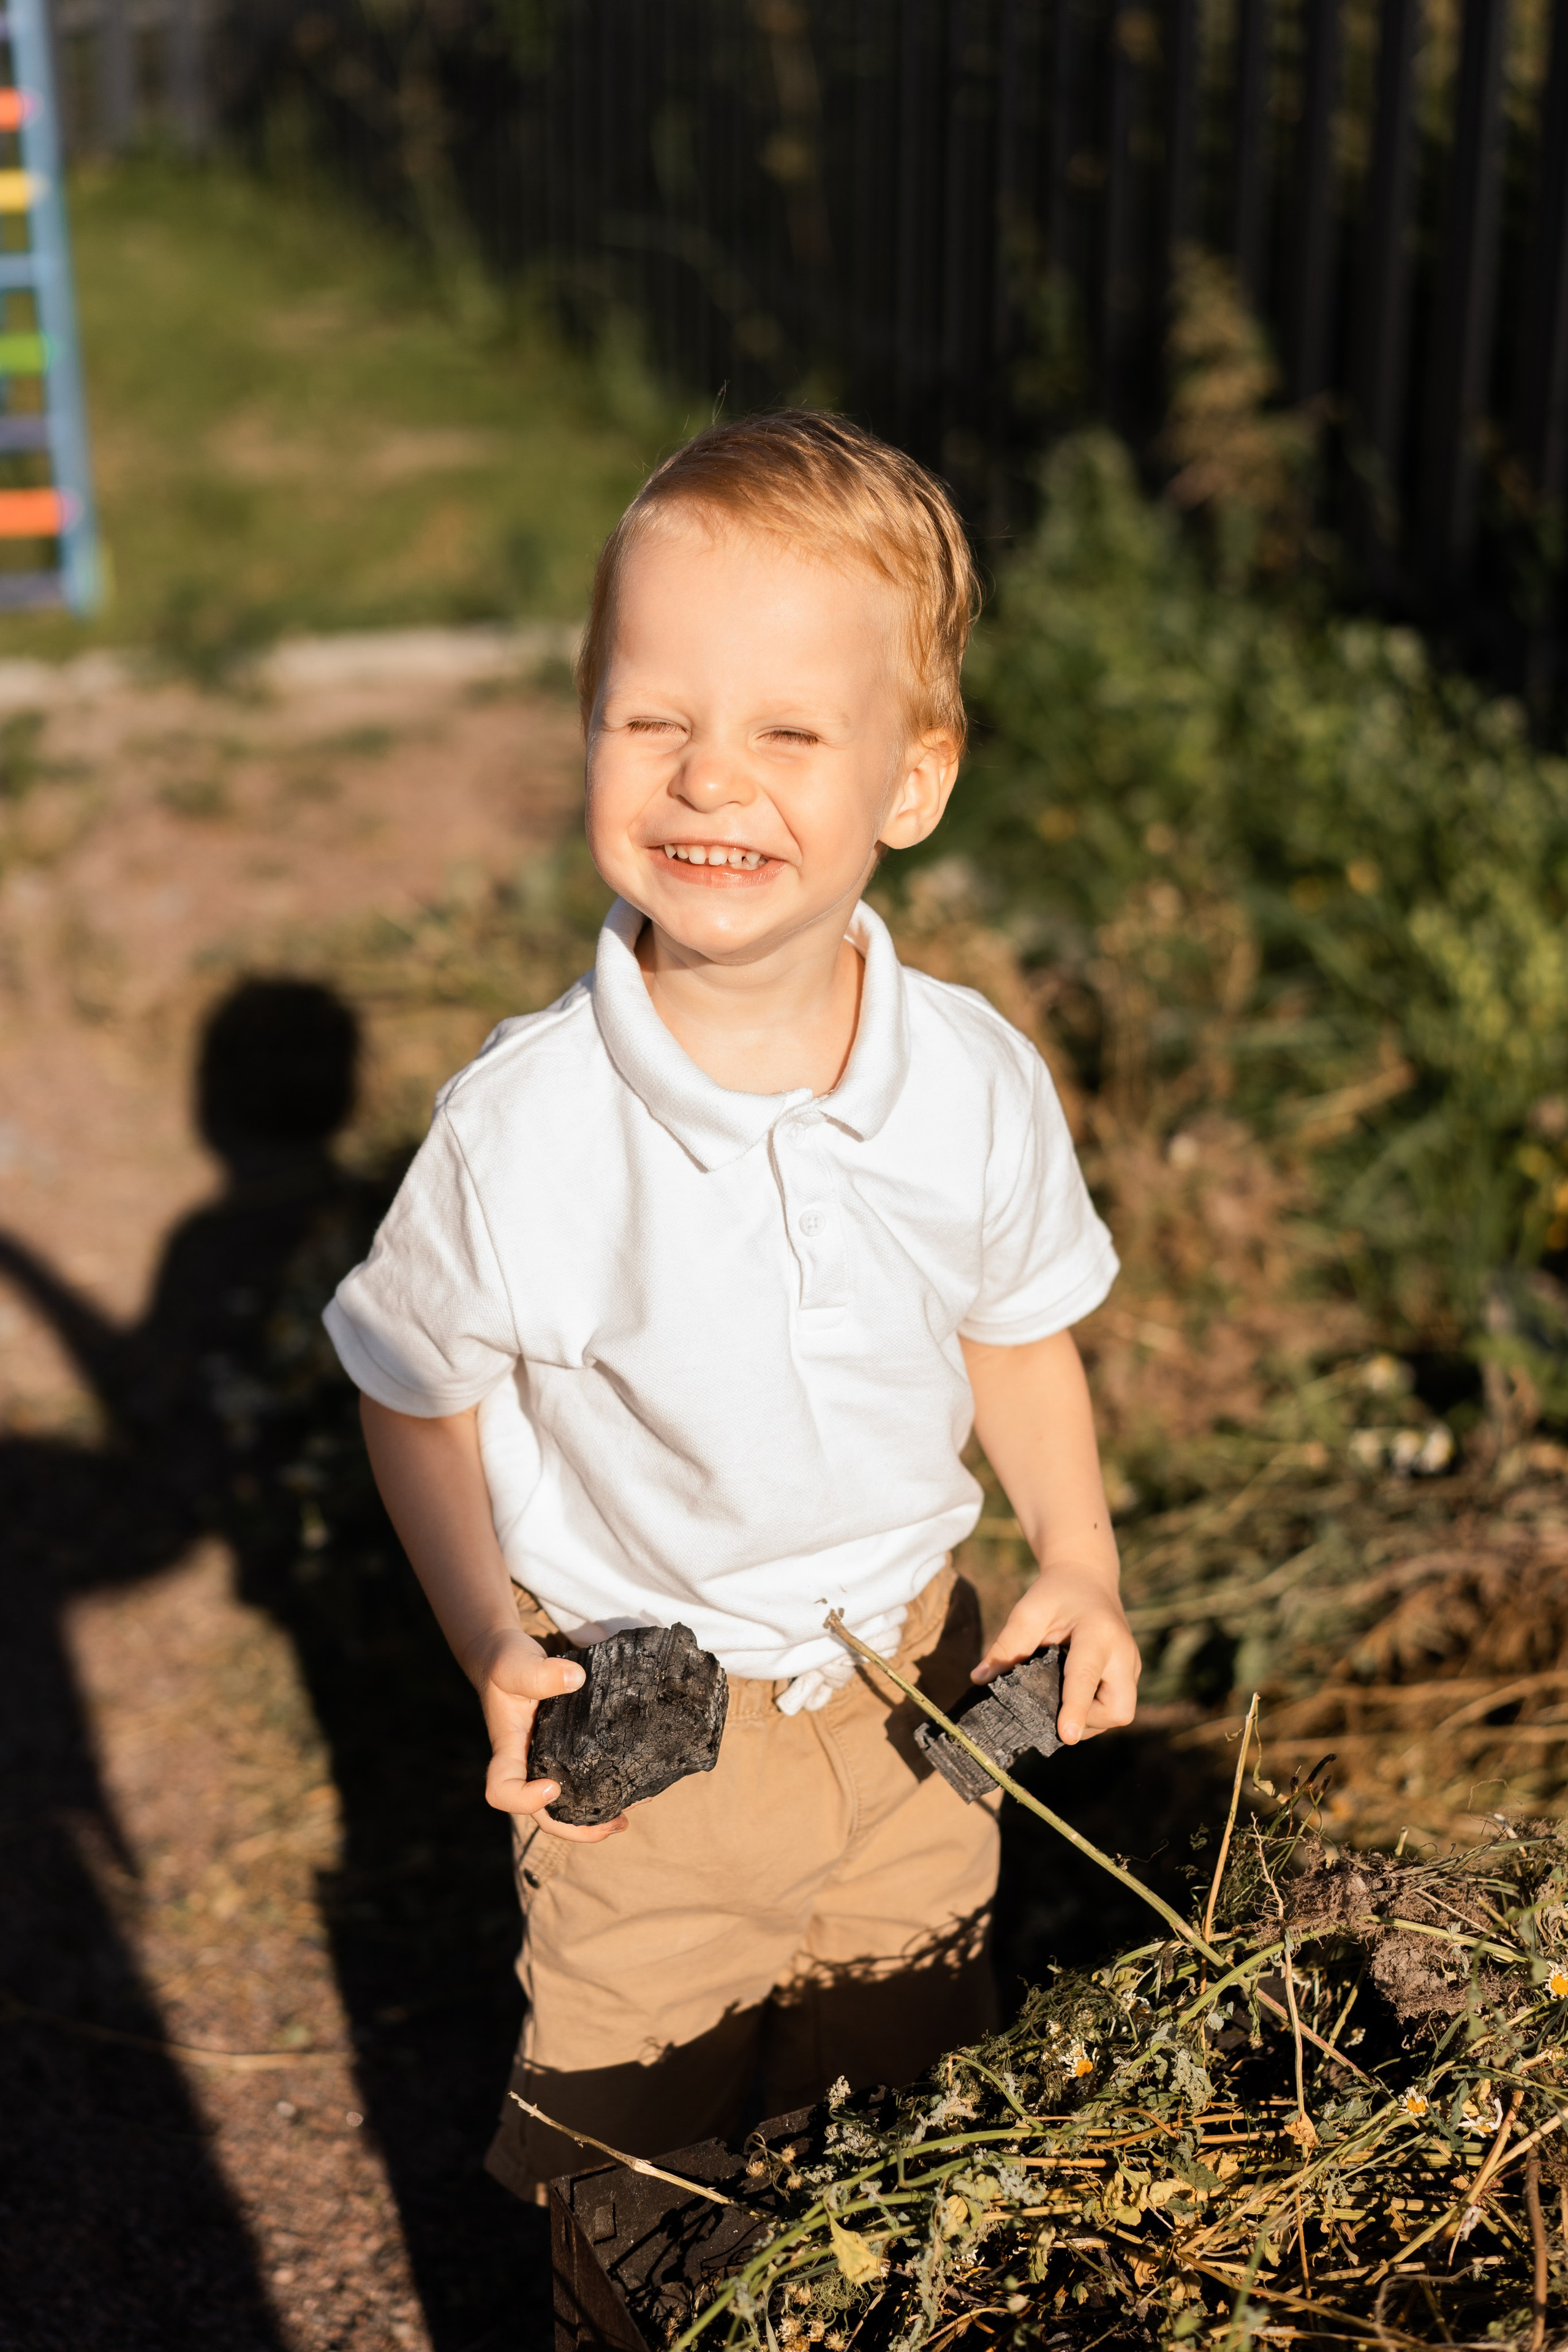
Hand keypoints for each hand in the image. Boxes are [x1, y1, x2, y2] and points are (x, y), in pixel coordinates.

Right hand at [464, 1626, 627, 1840]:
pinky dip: (606, 1787)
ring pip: (568, 1804)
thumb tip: (577, 1678)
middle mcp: (529, 1764)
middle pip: (544, 1814)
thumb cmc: (506, 1662)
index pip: (503, 1791)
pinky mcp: (569, 1749)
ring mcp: (549, 1760)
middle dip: (577, 1828)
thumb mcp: (514, 1663)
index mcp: (509, 1750)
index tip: (553, 1787)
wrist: (508, 1655)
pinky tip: (634, 1783)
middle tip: (615, 1824)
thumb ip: (538, 1673)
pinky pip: (584, 1778)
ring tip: (630, 1813)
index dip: (524, 1800)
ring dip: (596, 1816)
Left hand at [971, 1562, 1140, 1745]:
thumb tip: (979, 1679)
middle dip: (1087, 1720)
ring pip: (1119, 1713)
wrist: (1087, 1577)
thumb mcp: (1029, 1612)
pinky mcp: (1130, 1673)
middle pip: (1117, 1709)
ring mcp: (1131, 1665)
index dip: (1075, 1709)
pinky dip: (1094, 1710)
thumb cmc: (1055, 1594)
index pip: (1086, 1677)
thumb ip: (1006, 1645)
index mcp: (1098, 1633)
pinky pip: (1117, 1706)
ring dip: (1090, 1718)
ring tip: (1061, 1699)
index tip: (1066, 1736)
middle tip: (1057, 1709)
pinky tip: (1072, 1695)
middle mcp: (1123, 1652)